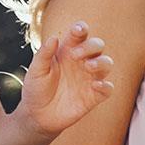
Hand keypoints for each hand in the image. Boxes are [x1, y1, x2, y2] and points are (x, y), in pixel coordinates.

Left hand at [16, 21, 115, 135]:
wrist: (37, 116)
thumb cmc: (36, 89)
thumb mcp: (36, 70)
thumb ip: (44, 54)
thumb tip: (54, 37)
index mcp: (68, 51)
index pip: (80, 34)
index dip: (81, 28)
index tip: (77, 30)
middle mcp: (81, 62)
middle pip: (97, 45)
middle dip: (91, 46)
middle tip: (75, 55)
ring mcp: (89, 79)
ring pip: (107, 63)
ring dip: (101, 62)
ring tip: (88, 67)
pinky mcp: (93, 96)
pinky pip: (108, 88)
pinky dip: (106, 85)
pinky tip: (96, 85)